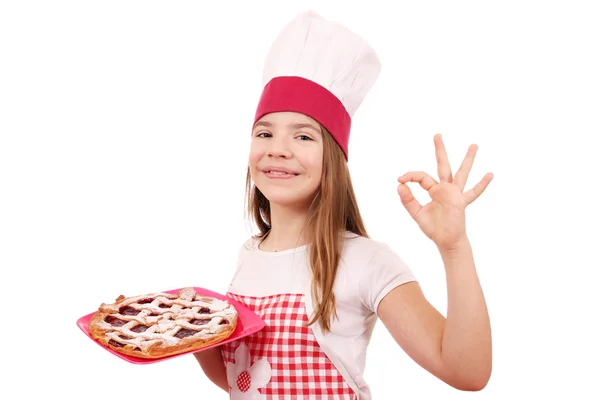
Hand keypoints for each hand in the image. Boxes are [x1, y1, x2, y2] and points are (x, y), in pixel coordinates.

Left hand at [397, 134, 492, 250]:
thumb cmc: (433, 228)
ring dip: (467, 159)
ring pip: (461, 173)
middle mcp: (445, 188)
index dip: (410, 176)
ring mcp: (455, 194)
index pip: (421, 177)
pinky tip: (490, 174)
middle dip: (440, 150)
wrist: (446, 241)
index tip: (400, 178)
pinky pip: (473, 192)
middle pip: (443, 165)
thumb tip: (399, 185)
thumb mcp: (417, 213)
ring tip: (474, 145)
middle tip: (437, 134)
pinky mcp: (461, 202)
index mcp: (433, 190)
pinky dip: (481, 184)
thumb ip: (408, 200)